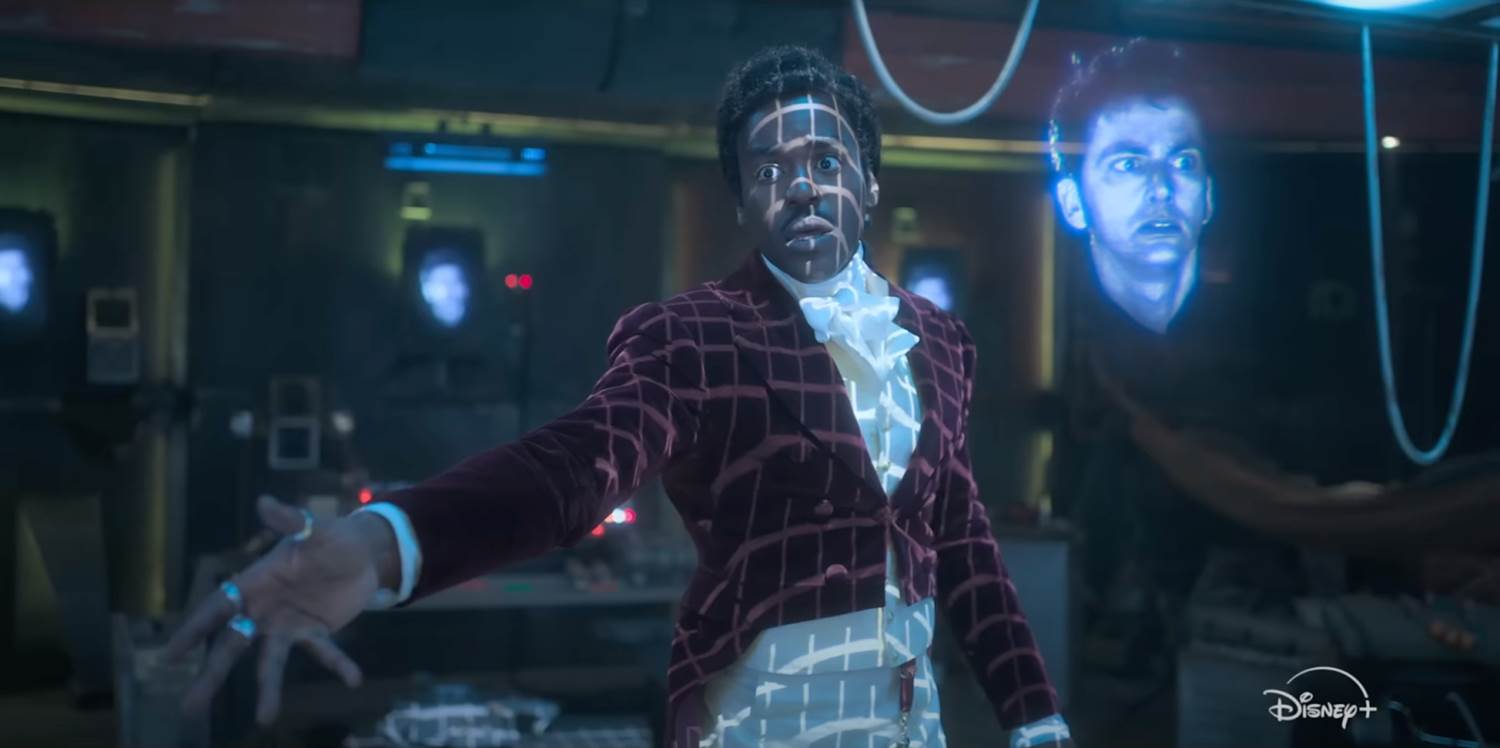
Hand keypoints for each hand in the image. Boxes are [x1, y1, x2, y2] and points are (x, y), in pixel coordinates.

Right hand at [164, 496, 394, 724]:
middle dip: (211, 674)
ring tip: (265, 718)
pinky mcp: (316, 632)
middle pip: (231, 645)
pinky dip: (338, 666)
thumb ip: (292, 521)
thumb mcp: (315, 529)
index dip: (194, 630)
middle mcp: (265, 608)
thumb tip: (266, 502)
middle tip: (190, 708)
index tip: (169, 656)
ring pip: (269, 662)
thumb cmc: (332, 537)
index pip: (217, 608)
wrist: (364, 551)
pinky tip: (354, 680)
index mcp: (255, 582)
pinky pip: (324, 654)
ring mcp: (288, 624)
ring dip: (267, 688)